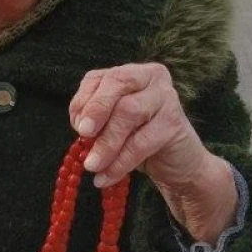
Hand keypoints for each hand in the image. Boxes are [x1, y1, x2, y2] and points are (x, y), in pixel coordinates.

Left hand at [69, 63, 237, 244]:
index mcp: (130, 73)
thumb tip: (80, 125)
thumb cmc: (135, 139)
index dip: (83, 100)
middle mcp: (150, 77)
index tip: (75, 126)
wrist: (176, 163)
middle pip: (118, 83)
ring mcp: (166, 97)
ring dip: (106, 143)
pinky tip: (105, 178)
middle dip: (96, 109)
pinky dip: (119, 163)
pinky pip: (141, 142)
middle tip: (82, 134)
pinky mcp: (174, 123)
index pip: (100, 77)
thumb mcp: (109, 126)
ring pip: (129, 112)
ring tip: (91, 166)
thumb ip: (94, 120)